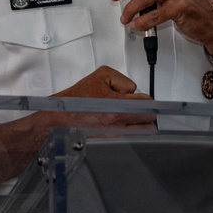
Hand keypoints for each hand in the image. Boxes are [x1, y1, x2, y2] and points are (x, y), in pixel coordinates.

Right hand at [41, 65, 156, 129]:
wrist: (63, 115)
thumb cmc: (78, 98)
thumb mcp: (102, 75)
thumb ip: (122, 80)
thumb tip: (132, 90)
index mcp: (116, 106)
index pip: (146, 102)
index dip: (145, 97)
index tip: (145, 97)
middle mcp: (118, 122)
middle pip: (150, 118)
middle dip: (147, 109)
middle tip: (141, 104)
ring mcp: (117, 132)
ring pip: (145, 129)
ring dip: (144, 120)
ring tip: (136, 113)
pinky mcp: (113, 137)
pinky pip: (135, 134)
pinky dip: (136, 127)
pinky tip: (129, 121)